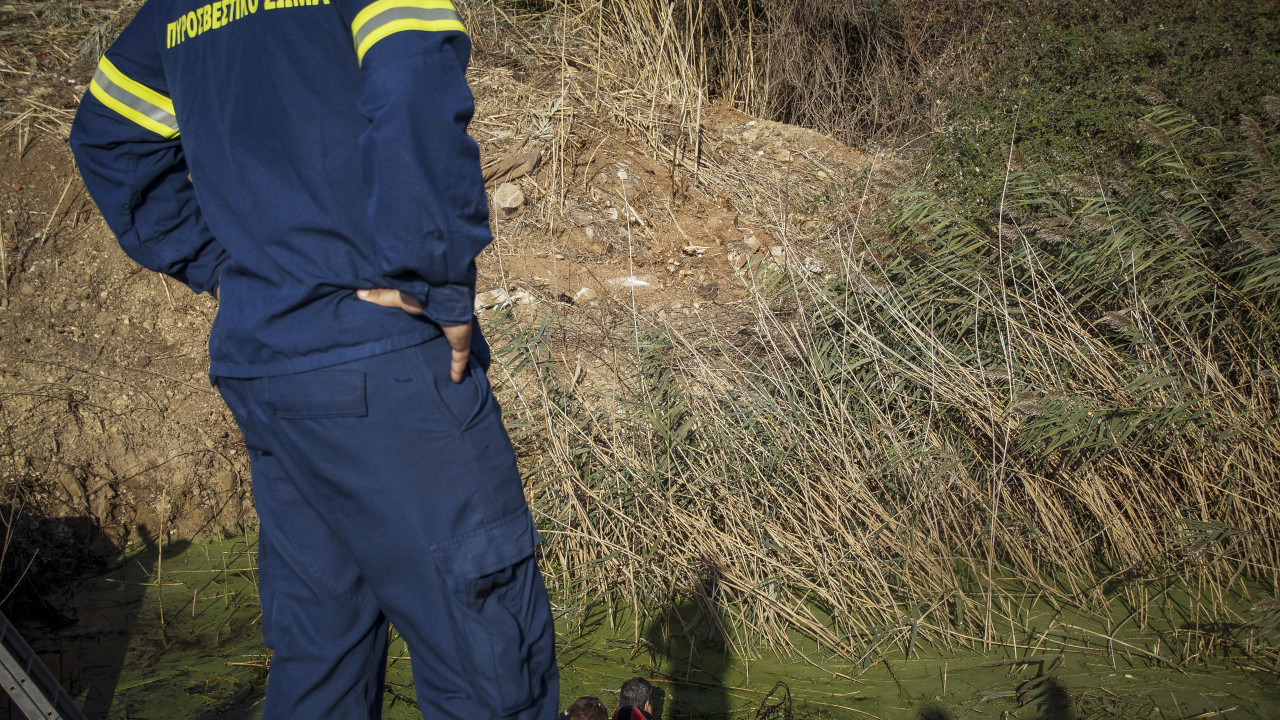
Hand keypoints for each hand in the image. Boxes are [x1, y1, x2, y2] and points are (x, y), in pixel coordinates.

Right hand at [356, 288, 470, 382]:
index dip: (428, 327)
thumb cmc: (421, 294)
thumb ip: (381, 297)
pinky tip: (455, 380)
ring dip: (451, 357)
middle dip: (441, 345)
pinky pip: (460, 358)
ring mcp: (456, 333)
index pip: (431, 320)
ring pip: (456, 348)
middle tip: (430, 359)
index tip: (419, 337)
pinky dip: (458, 369)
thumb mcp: (398, 297)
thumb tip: (358, 293)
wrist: (445, 294)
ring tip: (444, 371)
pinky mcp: (461, 342)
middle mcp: (447, 322)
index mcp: (433, 310)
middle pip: (445, 336)